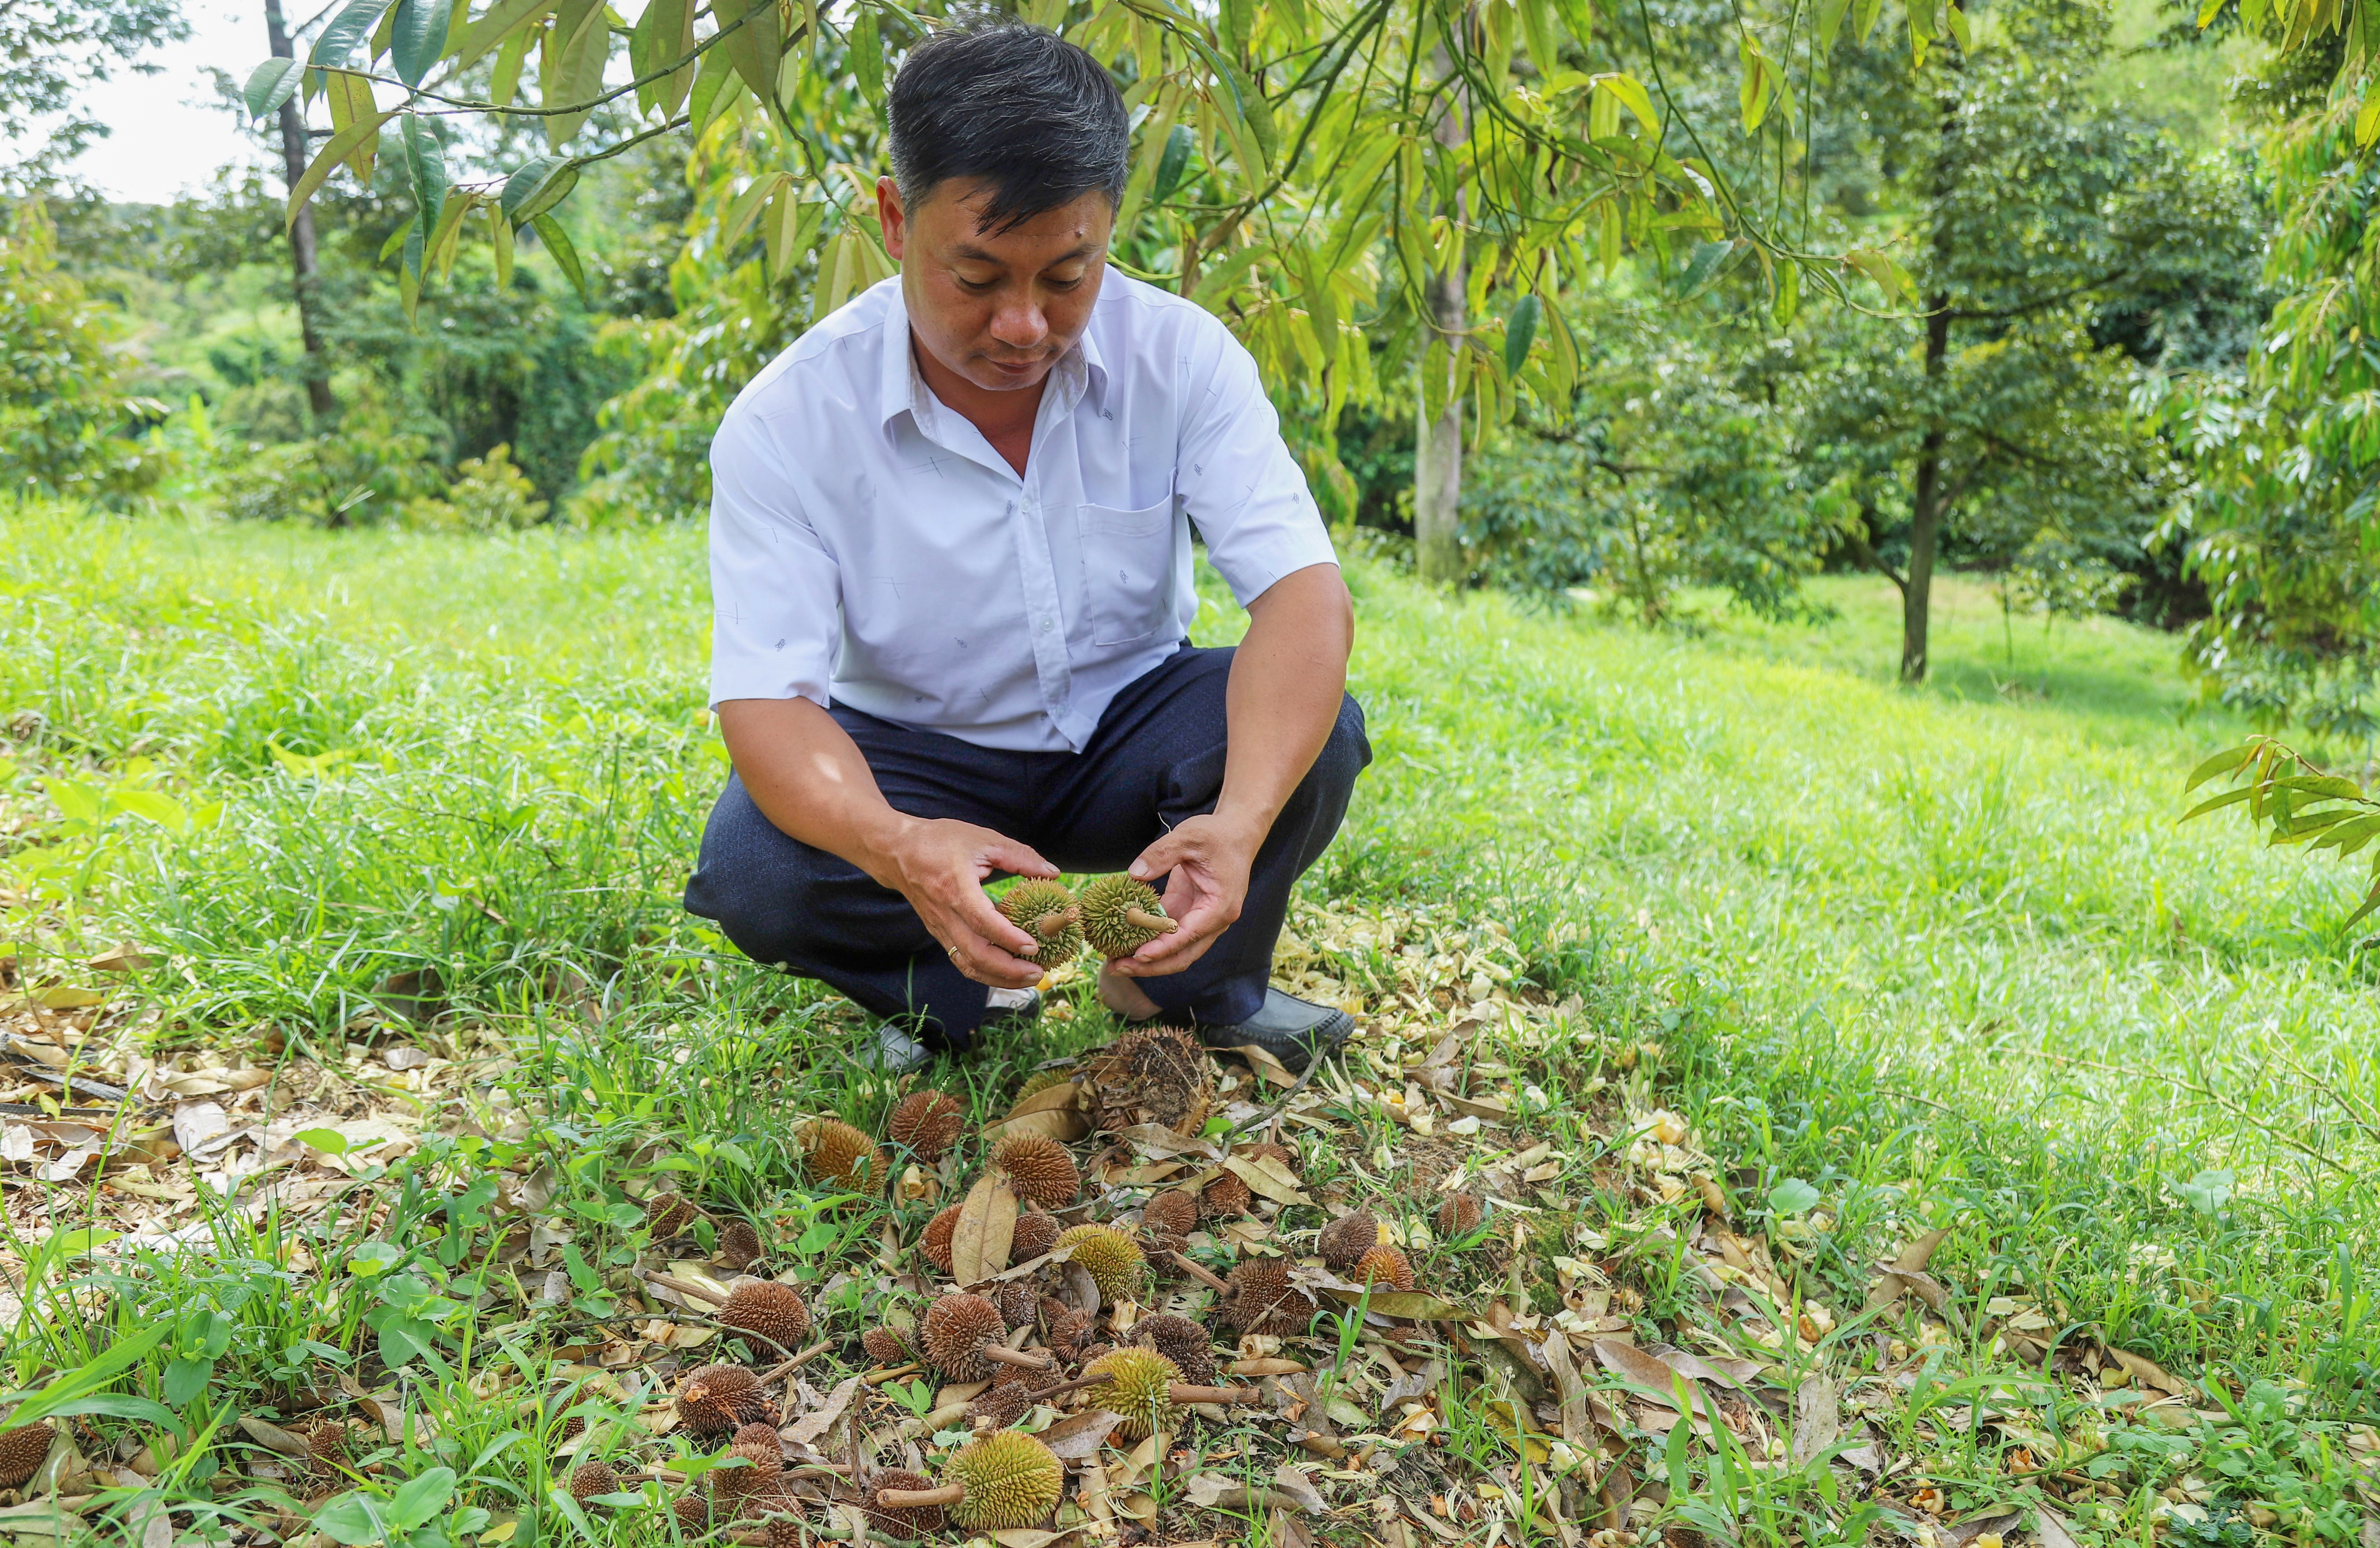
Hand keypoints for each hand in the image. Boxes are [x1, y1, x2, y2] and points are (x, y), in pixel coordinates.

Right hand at [872, 818, 1056, 988]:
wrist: (896, 851)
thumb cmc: (940, 841)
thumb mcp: (983, 839)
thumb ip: (1020, 855)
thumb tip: (1053, 872)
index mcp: (955, 887)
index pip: (982, 921)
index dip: (1008, 938)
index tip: (1033, 946)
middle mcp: (945, 914)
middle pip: (975, 954)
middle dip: (1008, 970)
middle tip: (1039, 972)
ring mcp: (939, 927)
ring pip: (967, 964)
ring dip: (998, 977)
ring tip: (1028, 977)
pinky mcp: (939, 933)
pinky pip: (961, 959)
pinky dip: (984, 972)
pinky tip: (1006, 972)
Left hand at [1108, 813, 1261, 978]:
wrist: (1236, 833)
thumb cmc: (1216, 835)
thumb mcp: (1188, 836)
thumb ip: (1161, 854)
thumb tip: (1134, 874)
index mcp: (1219, 907)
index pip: (1188, 936)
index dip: (1162, 948)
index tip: (1136, 955)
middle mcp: (1214, 921)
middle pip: (1182, 955)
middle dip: (1150, 965)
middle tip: (1116, 967)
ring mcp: (1203, 920)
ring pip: (1176, 951)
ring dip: (1148, 959)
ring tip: (1114, 962)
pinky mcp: (1190, 914)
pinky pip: (1168, 935)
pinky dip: (1149, 941)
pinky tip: (1124, 941)